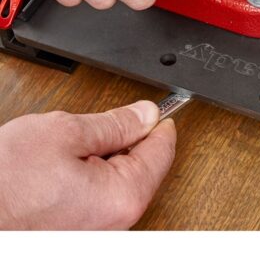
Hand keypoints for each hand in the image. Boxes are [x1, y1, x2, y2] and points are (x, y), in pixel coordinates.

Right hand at [0, 101, 175, 229]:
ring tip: (74, 148)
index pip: (162, 151)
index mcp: (123, 195)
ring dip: (106, 157)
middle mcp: (117, 220)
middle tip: (106, 122)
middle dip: (129, 139)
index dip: (159, 123)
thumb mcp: (66, 133)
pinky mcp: (81, 230)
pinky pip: (101, 195)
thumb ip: (115, 123)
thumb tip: (146, 114)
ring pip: (120, 180)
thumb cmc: (6, 182)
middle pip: (144, 166)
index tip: (159, 109)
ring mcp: (99, 229)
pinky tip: (67, 167)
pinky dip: (92, 175)